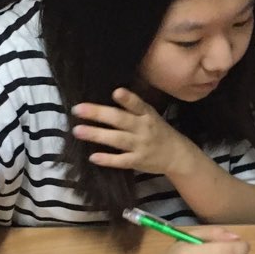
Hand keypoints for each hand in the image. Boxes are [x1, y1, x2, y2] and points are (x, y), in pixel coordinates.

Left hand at [71, 88, 196, 175]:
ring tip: (78, 131)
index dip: (128, 99)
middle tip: (78, 109)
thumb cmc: (158, 131)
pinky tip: (93, 157)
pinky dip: (107, 159)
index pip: (138, 105)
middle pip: (120, 120)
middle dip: (99, 114)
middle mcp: (144, 129)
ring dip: (97, 135)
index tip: (116, 92)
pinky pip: (121, 160)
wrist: (177, 155)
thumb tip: (109, 93)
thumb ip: (133, 107)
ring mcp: (141, 146)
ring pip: (117, 140)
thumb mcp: (151, 115)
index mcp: (147, 114)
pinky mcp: (138, 161)